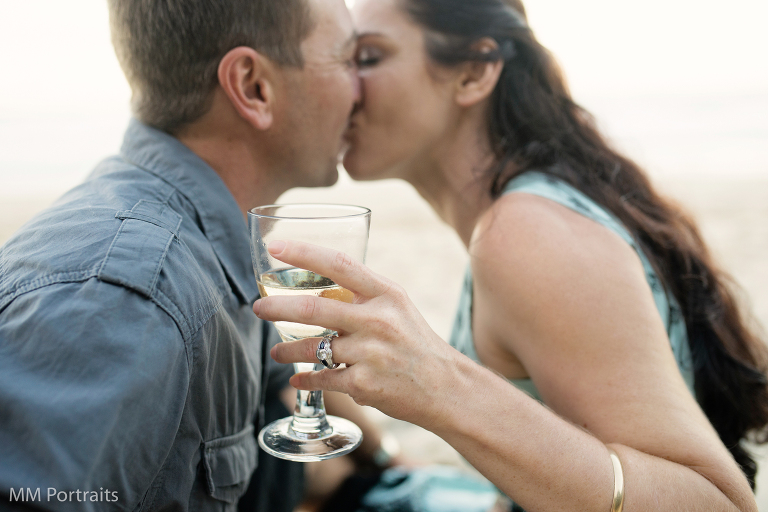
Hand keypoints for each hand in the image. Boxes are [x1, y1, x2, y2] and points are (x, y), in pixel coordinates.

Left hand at [253, 240, 464, 427]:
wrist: (444, 386)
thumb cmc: (414, 342)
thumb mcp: (396, 307)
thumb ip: (362, 295)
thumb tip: (317, 287)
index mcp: (386, 293)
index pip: (340, 263)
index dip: (304, 252)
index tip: (276, 247)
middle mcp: (377, 320)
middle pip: (314, 308)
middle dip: (277, 308)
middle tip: (259, 308)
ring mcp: (370, 353)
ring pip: (313, 347)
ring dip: (286, 350)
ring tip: (276, 353)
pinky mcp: (364, 384)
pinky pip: (322, 378)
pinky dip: (305, 379)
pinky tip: (297, 378)